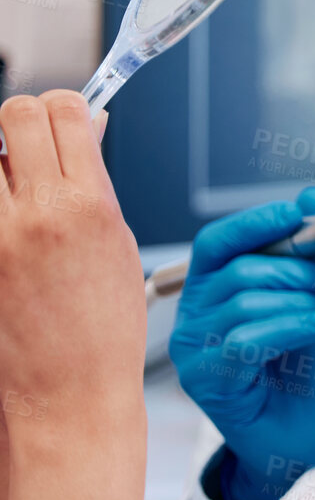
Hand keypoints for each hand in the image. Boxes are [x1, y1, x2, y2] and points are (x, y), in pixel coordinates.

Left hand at [0, 92, 141, 432]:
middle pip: (12, 117)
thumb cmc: (102, 333)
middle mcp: (36, 215)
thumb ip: (97, 182)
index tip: (65, 119)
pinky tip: (6, 222)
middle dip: (22, 122)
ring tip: (12, 190)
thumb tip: (86, 132)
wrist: (67, 393)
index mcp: (88, 207)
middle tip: (28, 145)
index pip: (63, 112)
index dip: (64, 106)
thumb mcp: (118, 244)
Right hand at [168, 188, 314, 499]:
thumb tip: (312, 198)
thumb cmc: (308, 374)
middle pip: (238, 269)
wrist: (310, 439)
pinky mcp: (206, 381)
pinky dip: (296, 325)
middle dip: (300, 270)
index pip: (217, 243)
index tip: (299, 215)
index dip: (254, 223)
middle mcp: (193, 318)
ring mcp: (194, 352)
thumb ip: (311, 255)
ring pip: (247, 303)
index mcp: (212, 292)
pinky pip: (247, 339)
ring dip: (305, 301)